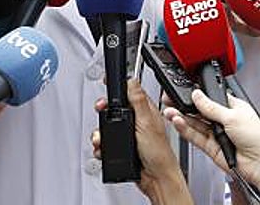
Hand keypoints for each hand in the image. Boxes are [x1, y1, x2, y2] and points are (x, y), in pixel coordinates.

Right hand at [92, 79, 189, 203]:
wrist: (156, 179)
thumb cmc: (159, 153)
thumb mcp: (146, 123)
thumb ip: (138, 101)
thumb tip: (132, 80)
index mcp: (145, 111)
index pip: (128, 92)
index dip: (117, 89)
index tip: (107, 87)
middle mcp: (137, 121)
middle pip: (114, 108)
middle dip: (104, 112)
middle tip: (101, 111)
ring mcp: (129, 134)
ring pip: (108, 126)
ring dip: (100, 132)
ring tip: (100, 137)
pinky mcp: (123, 147)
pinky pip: (106, 142)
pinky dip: (101, 145)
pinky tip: (102, 148)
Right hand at [163, 89, 259, 183]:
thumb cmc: (257, 138)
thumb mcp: (232, 116)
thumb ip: (211, 107)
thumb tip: (197, 95)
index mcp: (232, 107)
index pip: (210, 98)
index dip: (197, 95)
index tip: (184, 92)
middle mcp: (223, 120)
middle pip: (200, 111)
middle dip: (185, 106)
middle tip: (171, 101)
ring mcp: (216, 134)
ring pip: (195, 124)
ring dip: (182, 117)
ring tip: (170, 111)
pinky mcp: (211, 147)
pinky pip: (195, 136)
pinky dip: (186, 129)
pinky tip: (179, 122)